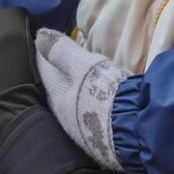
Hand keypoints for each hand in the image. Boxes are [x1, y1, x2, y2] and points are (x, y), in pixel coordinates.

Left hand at [35, 29, 126, 169]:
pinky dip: (88, 103)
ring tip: (77, 79)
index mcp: (56, 95)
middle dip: (57, 75)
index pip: (45, 70)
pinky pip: (87, 115)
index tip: (43, 43)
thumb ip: (62, 51)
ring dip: (73, 91)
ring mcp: (80, 129)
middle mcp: (63, 114)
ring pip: (71, 103)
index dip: (45, 54)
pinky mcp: (97, 138)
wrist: (133, 131)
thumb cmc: (105, 94)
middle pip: (56, 89)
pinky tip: (94, 101)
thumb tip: (40, 35)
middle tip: (58, 59)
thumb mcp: (83, 66)